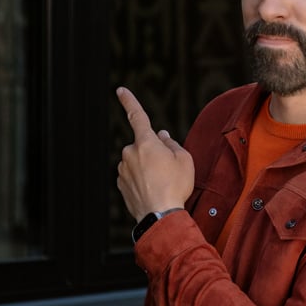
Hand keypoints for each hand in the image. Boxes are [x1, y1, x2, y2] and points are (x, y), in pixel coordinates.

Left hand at [115, 86, 194, 221]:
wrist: (160, 215)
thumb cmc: (175, 185)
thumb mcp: (184, 160)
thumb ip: (172, 144)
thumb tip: (162, 136)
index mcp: (145, 142)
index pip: (137, 116)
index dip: (129, 101)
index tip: (120, 90)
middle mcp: (130, 153)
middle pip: (143, 146)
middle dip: (154, 153)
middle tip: (169, 169)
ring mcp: (123, 170)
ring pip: (138, 162)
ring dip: (148, 168)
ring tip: (163, 183)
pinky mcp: (121, 185)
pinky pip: (133, 177)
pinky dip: (142, 181)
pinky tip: (153, 191)